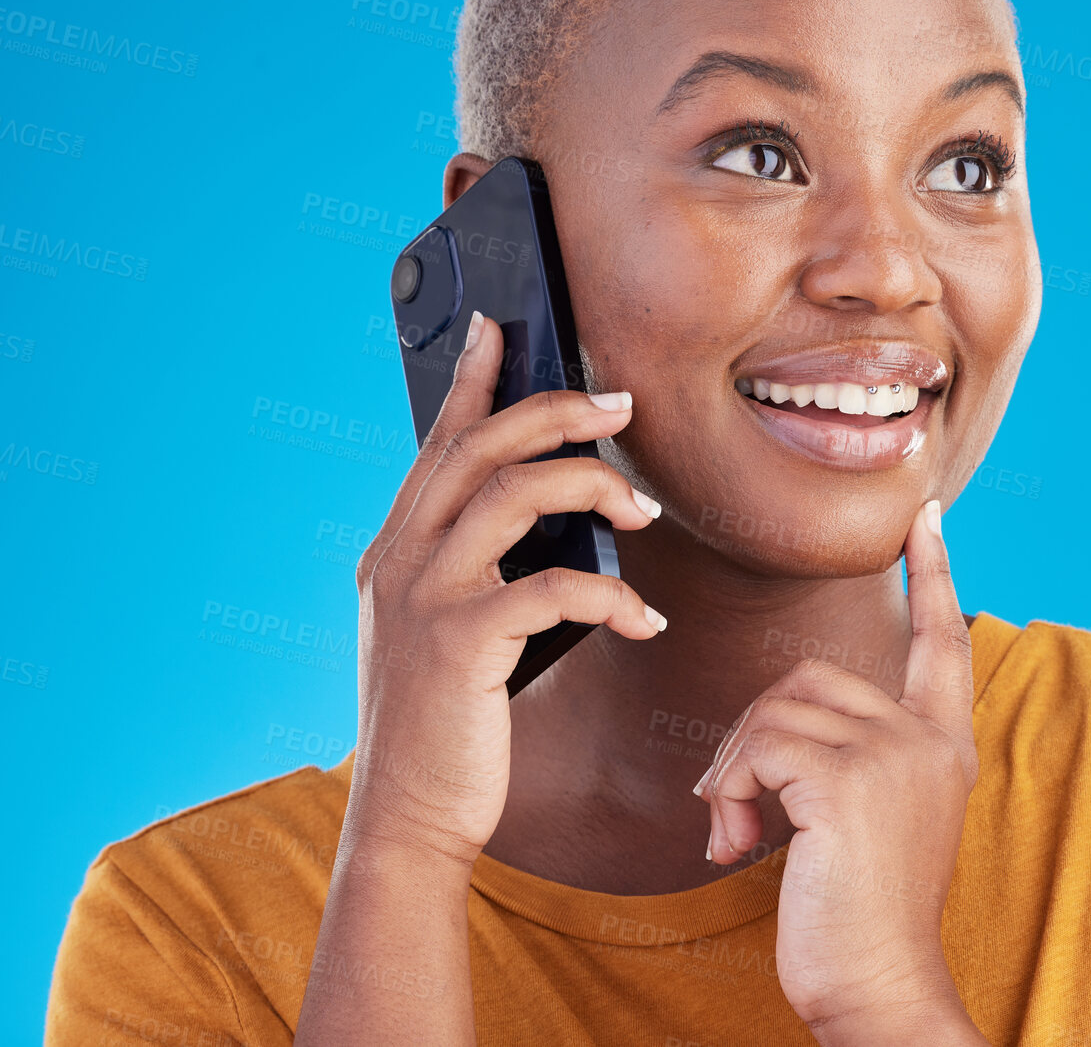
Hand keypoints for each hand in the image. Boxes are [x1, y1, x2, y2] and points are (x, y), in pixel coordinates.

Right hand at [346, 311, 665, 865]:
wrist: (409, 818)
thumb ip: (471, 572)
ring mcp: (423, 598)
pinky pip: (551, 587)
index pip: (436, 445)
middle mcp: (398, 561)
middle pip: (479, 449)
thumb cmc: (443, 724)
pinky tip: (643, 618)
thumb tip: (543, 521)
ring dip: (591, 486)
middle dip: (555, 411)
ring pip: (513, 495)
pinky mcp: (459, 643)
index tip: (497, 326)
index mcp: (393, 552)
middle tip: (619, 404)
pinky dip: (610, 594)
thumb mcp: (441, 632)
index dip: (469, 380)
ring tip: (643, 511)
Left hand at [692, 500, 981, 1039]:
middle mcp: (927, 739)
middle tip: (731, 807)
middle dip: (753, 736)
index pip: (942, 640)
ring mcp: (892, 755)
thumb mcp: (872, 815)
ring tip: (733, 833)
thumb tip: (773, 727)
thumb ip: (851, 752)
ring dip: (733, 771)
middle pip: (809, 677)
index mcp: (942, 744)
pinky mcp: (848, 780)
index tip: (926, 517)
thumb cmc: (859, 912)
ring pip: (774, 709)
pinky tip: (733, 846)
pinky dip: (726, 791)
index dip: (934, 575)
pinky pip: (757, 747)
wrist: (877, 988)